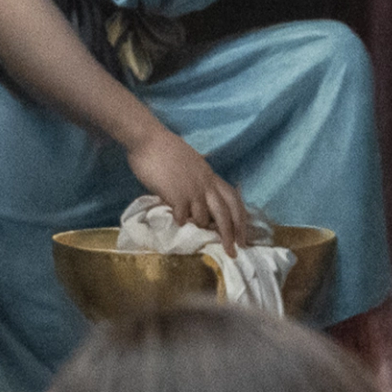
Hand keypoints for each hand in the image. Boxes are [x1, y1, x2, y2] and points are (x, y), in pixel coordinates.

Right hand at [127, 129, 250, 246]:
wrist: (148, 139)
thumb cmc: (165, 149)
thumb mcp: (192, 163)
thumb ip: (199, 179)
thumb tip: (201, 196)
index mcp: (210, 176)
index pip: (234, 200)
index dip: (241, 220)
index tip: (242, 237)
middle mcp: (205, 184)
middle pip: (225, 214)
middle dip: (230, 235)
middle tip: (233, 252)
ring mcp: (191, 190)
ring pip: (203, 218)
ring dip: (199, 226)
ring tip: (191, 227)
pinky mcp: (176, 195)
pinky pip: (183, 217)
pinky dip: (180, 221)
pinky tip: (175, 220)